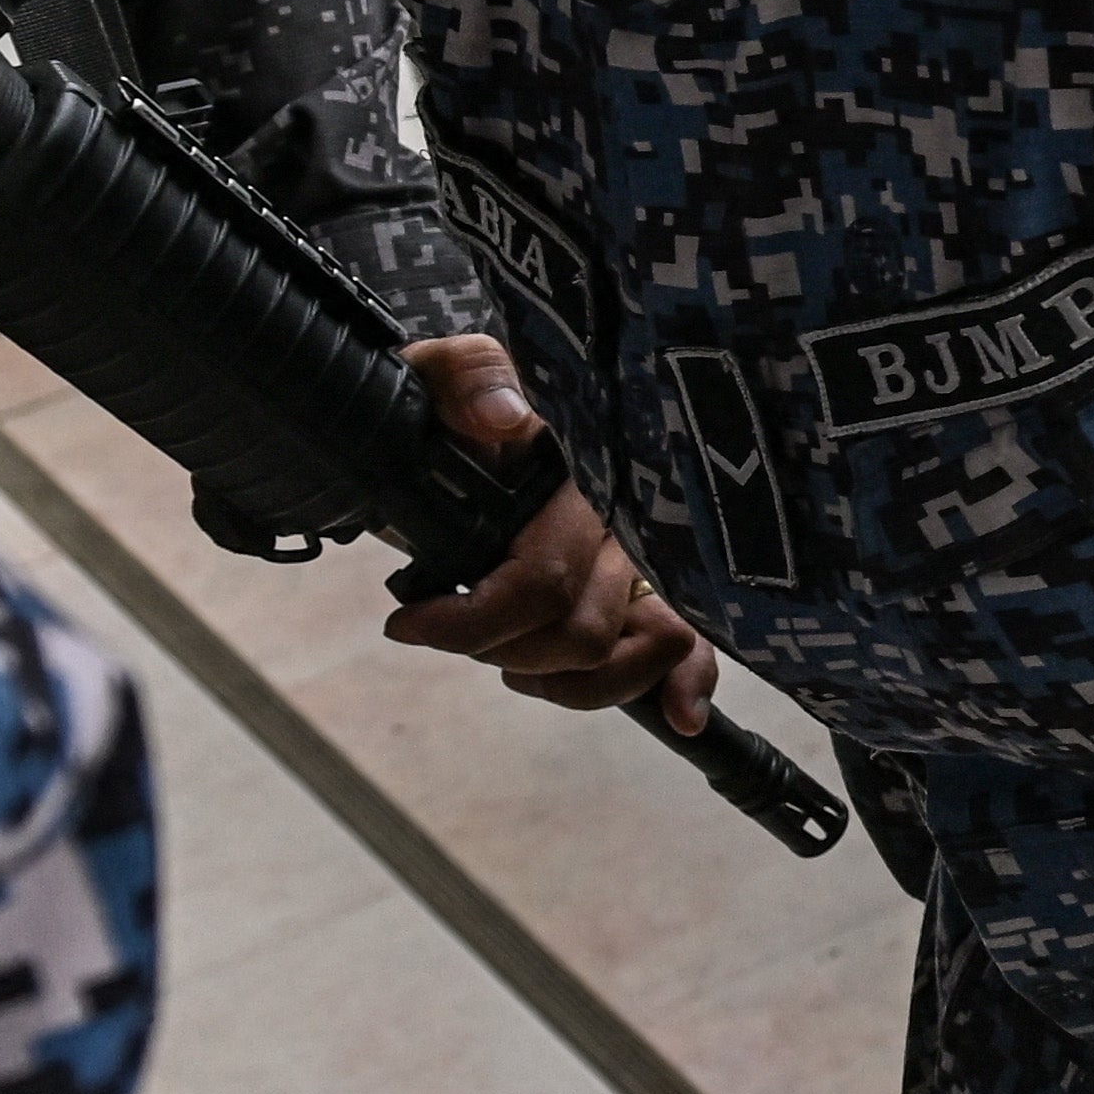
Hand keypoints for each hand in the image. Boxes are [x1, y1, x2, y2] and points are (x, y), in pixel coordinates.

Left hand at [379, 338, 720, 732]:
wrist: (458, 425)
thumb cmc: (450, 407)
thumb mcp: (440, 375)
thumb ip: (468, 376)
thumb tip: (503, 419)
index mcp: (582, 475)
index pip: (545, 579)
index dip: (474, 621)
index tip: (406, 621)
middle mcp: (626, 520)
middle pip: (584, 633)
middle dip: (503, 652)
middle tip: (444, 628)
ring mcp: (642, 558)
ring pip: (639, 653)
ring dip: (565, 682)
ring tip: (505, 660)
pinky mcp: (647, 589)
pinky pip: (687, 645)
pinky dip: (687, 685)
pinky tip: (681, 718)